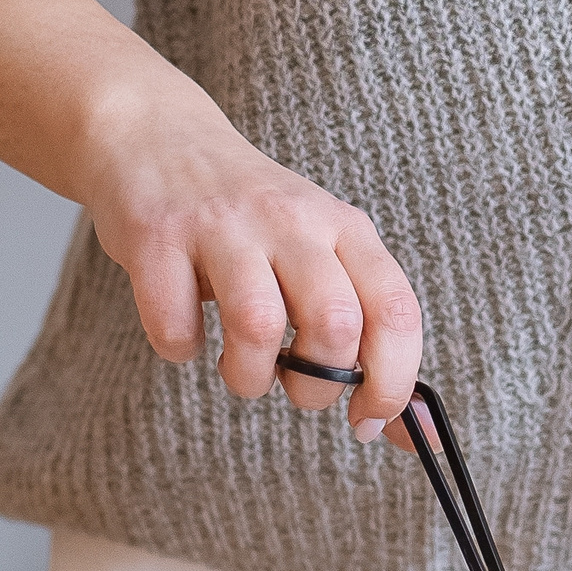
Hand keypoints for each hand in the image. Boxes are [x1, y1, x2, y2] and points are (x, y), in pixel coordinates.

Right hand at [78, 70, 422, 439]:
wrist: (156, 137)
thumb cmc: (249, 218)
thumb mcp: (319, 251)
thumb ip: (364, 332)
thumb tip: (414, 433)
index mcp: (343, 227)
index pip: (396, 310)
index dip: (392, 382)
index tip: (368, 420)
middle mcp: (291, 219)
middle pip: (335, 321)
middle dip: (317, 384)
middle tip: (294, 387)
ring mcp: (222, 225)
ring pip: (257, 324)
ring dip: (248, 377)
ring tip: (239, 369)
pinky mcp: (158, 236)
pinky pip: (175, 326)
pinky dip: (180, 348)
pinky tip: (185, 330)